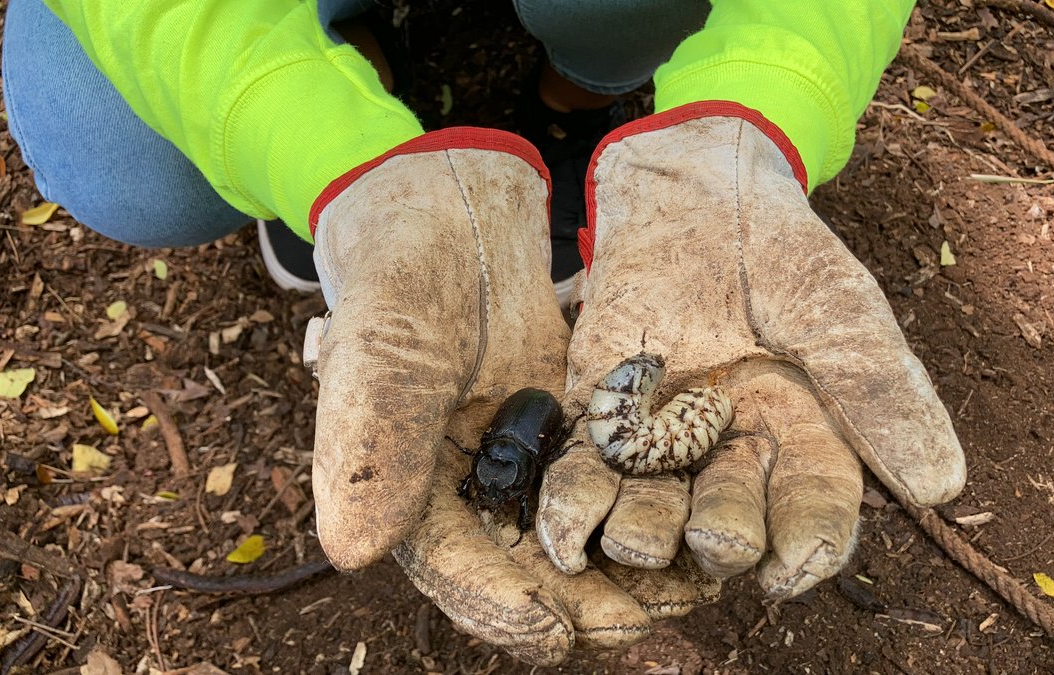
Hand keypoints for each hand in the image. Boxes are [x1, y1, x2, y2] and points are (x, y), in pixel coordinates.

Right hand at [305, 129, 710, 662]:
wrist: (447, 204)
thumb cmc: (399, 267)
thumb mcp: (384, 342)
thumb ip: (371, 439)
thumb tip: (354, 553)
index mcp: (403, 483)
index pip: (449, 564)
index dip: (497, 604)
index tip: (552, 631)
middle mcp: (465, 486)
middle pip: (523, 570)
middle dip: (581, 605)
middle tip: (641, 627)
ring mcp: (522, 460)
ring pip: (576, 538)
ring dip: (627, 572)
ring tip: (688, 593)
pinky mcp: (571, 429)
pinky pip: (612, 485)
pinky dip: (649, 509)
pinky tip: (698, 525)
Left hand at [537, 103, 965, 599]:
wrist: (689, 188)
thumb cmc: (776, 246)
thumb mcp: (835, 307)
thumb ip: (876, 388)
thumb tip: (940, 487)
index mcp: (806, 437)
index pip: (813, 512)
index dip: (806, 547)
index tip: (790, 567)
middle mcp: (735, 455)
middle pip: (731, 527)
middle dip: (722, 539)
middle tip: (713, 535)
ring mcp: (665, 443)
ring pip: (655, 518)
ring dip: (644, 538)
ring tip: (637, 537)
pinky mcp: (603, 420)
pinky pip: (587, 478)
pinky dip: (572, 510)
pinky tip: (563, 535)